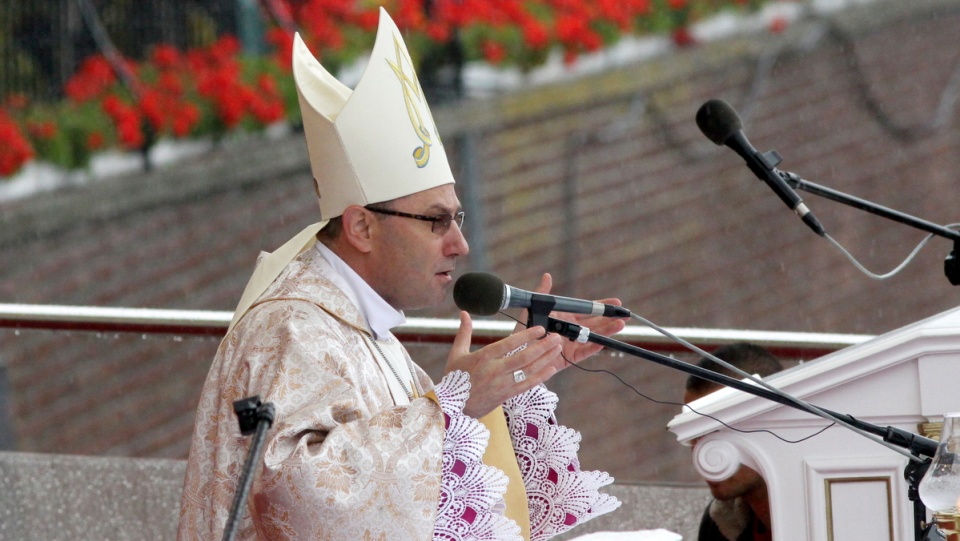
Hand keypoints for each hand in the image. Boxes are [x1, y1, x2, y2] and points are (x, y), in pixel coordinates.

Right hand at [446, 311, 562, 417]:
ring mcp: (503, 384)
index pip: (509, 344)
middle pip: (524, 357)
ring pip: (529, 370)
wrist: (452, 408)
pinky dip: (540, 377)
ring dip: (545, 359)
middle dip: (543, 346)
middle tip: (556, 337)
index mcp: (484, 357)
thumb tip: (464, 313)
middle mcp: (495, 370)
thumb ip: (464, 332)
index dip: (526, 336)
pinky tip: (551, 368)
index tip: (540, 328)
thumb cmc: (453, 379)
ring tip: (557, 348)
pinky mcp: (507, 395)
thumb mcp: (456, 354)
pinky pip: (527, 385)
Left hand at [519, 273, 626, 371]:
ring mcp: (572, 343)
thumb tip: (547, 276)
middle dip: (610, 318)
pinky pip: (585, 352)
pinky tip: (605, 341)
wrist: (519, 353)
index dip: (601, 306)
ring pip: (594, 336)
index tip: (616, 302)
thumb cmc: (524, 331)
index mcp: (565, 317)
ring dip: (607, 331)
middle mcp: (571, 329)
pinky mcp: (570, 358)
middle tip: (625, 314)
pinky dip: (595, 346)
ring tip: (621, 325)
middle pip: (595, 322)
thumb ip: (541, 294)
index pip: (587, 309)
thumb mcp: (532, 310)